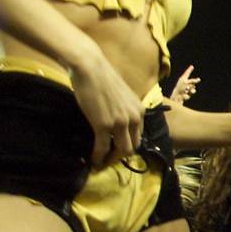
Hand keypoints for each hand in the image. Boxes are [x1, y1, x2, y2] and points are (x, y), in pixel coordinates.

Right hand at [70, 50, 143, 167]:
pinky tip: (93, 160)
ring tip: (102, 163)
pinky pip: (103, 147)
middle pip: (133, 147)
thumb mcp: (123, 95)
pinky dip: (98, 157)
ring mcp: (120, 123)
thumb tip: (118, 120)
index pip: (139, 136)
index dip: (128, 145)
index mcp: (140, 111)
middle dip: (121, 156)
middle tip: (109, 160)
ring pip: (121, 150)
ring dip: (111, 160)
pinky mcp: (103, 125)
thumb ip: (125, 109)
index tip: (118, 150)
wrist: (91, 67)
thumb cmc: (103, 78)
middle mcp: (134, 118)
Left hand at [169, 65, 200, 102]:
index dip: (189, 69)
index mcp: (183, 78)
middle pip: (192, 80)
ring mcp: (188, 87)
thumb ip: (193, 80)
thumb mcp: (186, 82)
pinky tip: (187, 92)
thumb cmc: (180, 87)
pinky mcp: (190, 92)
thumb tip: (199, 79)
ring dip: (191, 87)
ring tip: (187, 89)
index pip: (187, 72)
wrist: (179, 95)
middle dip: (195, 80)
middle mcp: (186, 82)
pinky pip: (193, 90)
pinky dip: (191, 91)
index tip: (192, 66)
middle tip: (198, 79)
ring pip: (194, 86)